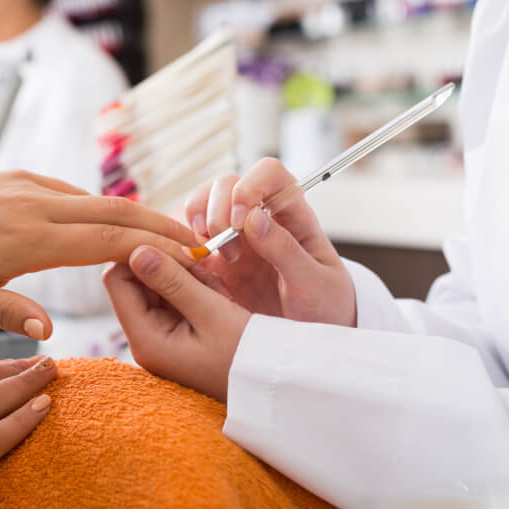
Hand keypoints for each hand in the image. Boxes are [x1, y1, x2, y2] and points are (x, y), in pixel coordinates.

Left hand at [0, 169, 196, 338]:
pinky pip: (74, 192)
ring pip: (99, 198)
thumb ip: (11, 313)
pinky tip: (116, 222)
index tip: (192, 258)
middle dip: (165, 225)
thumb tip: (50, 335)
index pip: (110, 241)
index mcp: (30, 240)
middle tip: (202, 243)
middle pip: (118, 211)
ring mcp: (32, 187)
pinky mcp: (23, 178)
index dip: (156, 248)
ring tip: (170, 236)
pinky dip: (105, 207)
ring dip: (139, 214)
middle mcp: (39, 206)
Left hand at [104, 247, 249, 401]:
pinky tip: (222, 298)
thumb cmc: (248, 356)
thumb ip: (172, 280)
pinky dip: (197, 288)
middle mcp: (146, 339)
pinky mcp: (178, 332)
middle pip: (136, 279)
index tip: (177, 246)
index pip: (116, 279)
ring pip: (159, 283)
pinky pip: (176, 295)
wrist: (276, 388)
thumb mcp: (212, 313)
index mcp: (145, 339)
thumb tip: (134, 250)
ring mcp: (162, 336)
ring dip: (188, 276)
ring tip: (220, 292)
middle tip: (205, 269)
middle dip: (169, 265)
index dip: (139, 253)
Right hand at [184, 158, 355, 326]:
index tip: (239, 219)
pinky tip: (194, 267)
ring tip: (210, 256)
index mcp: (293, 213)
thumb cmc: (325, 305)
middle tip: (228, 252)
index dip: (250, 186)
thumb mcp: (314, 283)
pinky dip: (183, 244)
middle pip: (227, 184)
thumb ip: (286, 250)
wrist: (310, 336)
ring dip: (198, 223)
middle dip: (218, 212)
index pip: (269, 173)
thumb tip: (253, 218)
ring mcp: (235, 235)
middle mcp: (260, 216)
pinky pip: (189, 235)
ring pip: (203, 202)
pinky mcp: (215, 257)